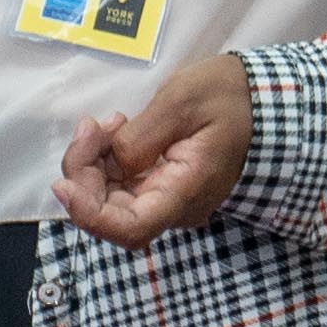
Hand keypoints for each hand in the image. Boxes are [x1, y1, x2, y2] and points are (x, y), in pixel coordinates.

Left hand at [57, 55, 254, 245]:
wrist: (263, 99)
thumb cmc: (229, 97)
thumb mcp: (181, 102)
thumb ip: (139, 138)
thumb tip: (112, 163)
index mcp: (185, 191)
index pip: (130, 229)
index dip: (88, 215)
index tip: (64, 185)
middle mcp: (175, 206)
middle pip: (112, 214)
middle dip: (85, 174)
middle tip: (92, 126)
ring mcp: (169, 198)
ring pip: (113, 199)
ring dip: (94, 164)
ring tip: (107, 122)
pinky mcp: (164, 186)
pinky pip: (124, 185)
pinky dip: (108, 161)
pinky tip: (116, 129)